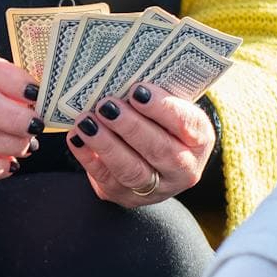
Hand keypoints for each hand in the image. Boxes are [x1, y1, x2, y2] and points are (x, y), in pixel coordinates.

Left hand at [66, 84, 214, 206]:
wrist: (155, 160)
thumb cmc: (160, 122)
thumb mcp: (168, 107)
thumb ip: (152, 98)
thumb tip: (121, 80)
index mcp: (199, 139)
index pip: (187, 124)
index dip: (162, 108)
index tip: (138, 91)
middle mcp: (184, 169)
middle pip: (159, 150)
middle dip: (130, 126)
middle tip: (106, 105)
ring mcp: (156, 188)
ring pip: (132, 170)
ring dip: (106, 144)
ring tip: (87, 121)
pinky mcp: (126, 197)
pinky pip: (106, 180)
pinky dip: (88, 157)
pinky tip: (76, 138)